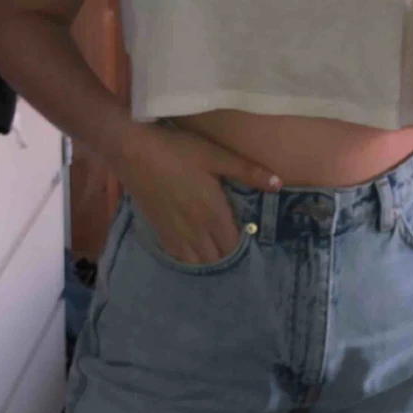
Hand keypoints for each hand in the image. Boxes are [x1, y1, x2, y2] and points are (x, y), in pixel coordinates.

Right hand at [116, 121, 280, 265]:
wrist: (133, 151)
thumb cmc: (178, 151)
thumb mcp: (217, 156)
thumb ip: (248, 172)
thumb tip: (279, 184)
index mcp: (213, 213)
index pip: (234, 246)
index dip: (244, 249)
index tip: (249, 242)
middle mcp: (195, 230)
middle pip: (217, 259)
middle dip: (228, 257)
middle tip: (234, 248)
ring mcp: (175, 233)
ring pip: (197, 262)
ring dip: (208, 261)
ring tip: (215, 253)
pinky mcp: (158, 231)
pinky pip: (177, 257)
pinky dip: (188, 259)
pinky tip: (193, 253)